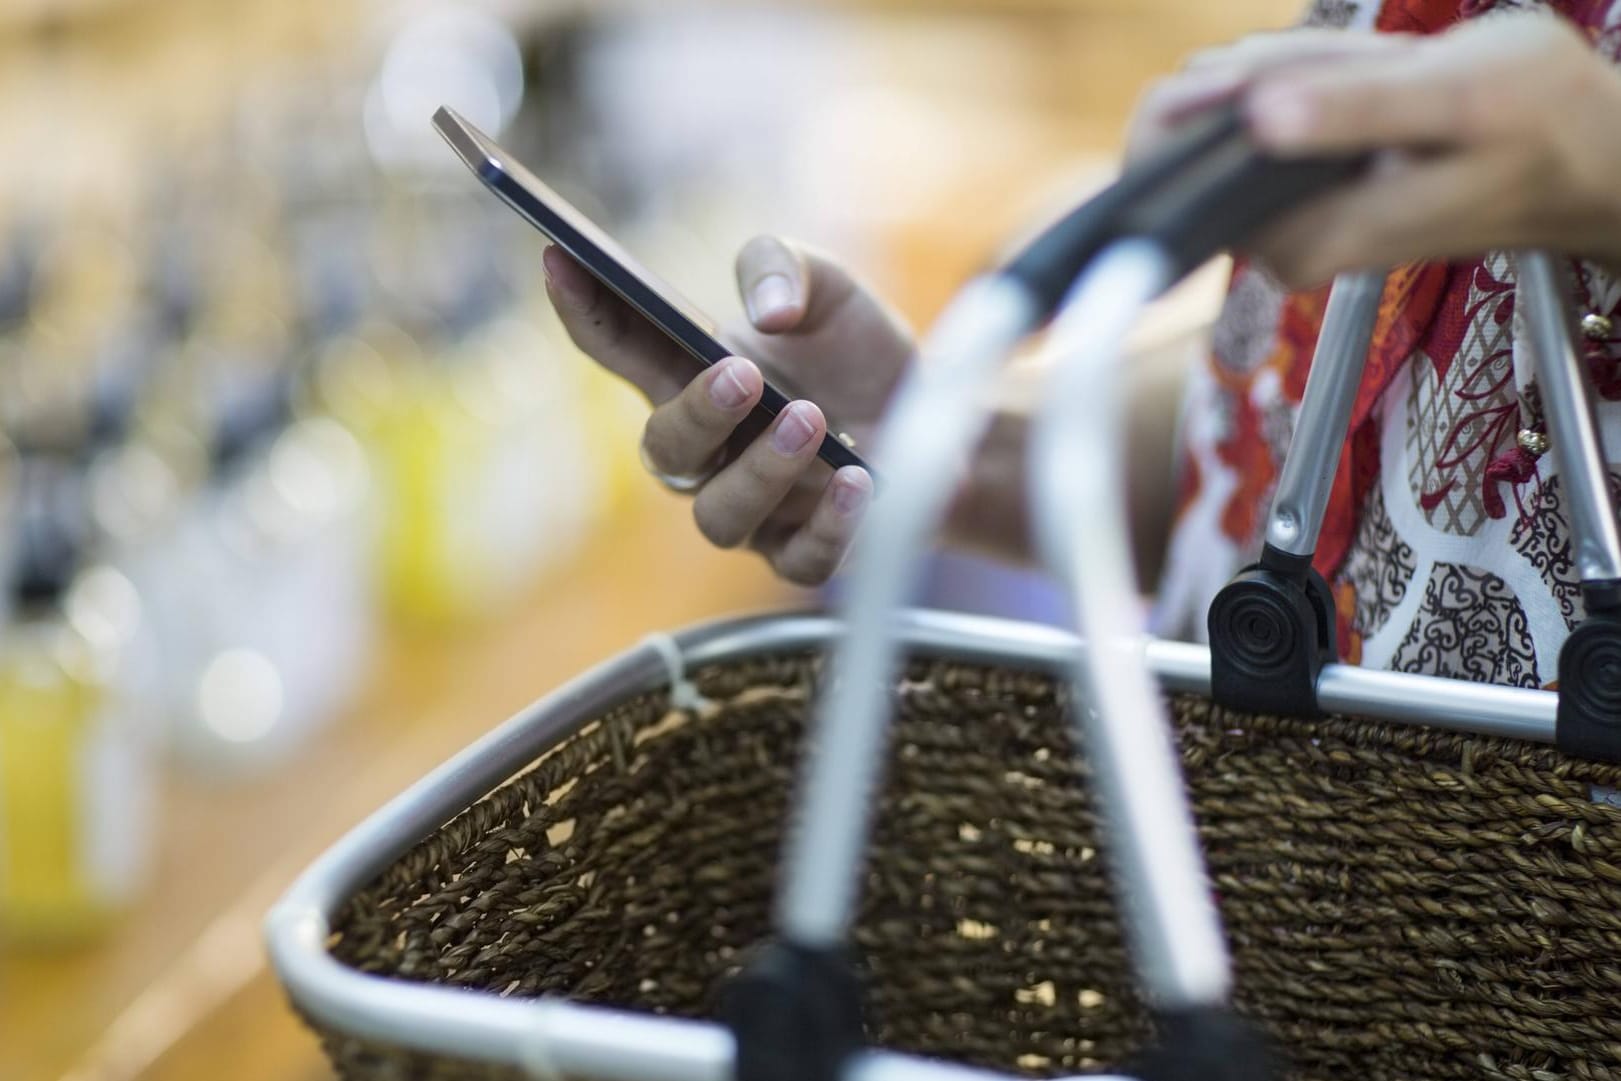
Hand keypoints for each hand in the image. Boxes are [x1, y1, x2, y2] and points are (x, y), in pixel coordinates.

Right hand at [543, 236, 914, 584]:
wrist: (933, 425)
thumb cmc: (854, 355)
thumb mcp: (828, 288)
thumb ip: (783, 268)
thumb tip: (769, 310)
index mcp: (690, 377)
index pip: (621, 345)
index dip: (584, 307)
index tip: (561, 257)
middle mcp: (708, 452)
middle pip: (665, 450)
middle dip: (696, 413)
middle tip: (741, 374)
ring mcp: (752, 509)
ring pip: (720, 517)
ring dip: (762, 469)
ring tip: (813, 419)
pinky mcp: (803, 551)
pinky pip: (798, 562)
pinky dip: (828, 526)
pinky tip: (859, 481)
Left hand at [1129, 13, 1620, 287]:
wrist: (1581, 155)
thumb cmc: (1534, 124)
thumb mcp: (1453, 100)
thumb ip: (1352, 110)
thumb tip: (1256, 118)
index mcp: (1298, 240)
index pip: (1176, 157)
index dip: (1226, 84)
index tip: (1302, 66)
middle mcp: (1275, 245)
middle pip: (1196, 128)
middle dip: (1269, 69)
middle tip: (1367, 68)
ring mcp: (1279, 221)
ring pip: (1227, 111)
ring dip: (1294, 68)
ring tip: (1381, 76)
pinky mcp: (1292, 194)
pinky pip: (1255, 114)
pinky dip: (1301, 77)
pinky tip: (1367, 81)